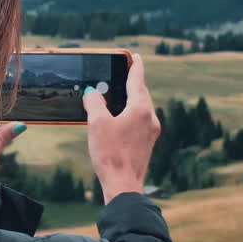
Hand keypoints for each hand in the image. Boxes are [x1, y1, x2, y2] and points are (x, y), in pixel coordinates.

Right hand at [83, 53, 159, 202]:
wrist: (123, 185)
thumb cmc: (111, 154)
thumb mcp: (97, 123)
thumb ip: (94, 103)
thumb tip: (92, 93)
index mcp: (140, 108)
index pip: (137, 80)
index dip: (134, 66)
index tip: (134, 57)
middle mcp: (150, 118)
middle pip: (141, 93)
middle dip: (132, 83)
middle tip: (123, 73)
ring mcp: (151, 132)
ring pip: (141, 108)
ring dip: (130, 100)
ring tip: (118, 96)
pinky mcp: (147, 144)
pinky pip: (139, 121)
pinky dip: (130, 114)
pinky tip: (119, 120)